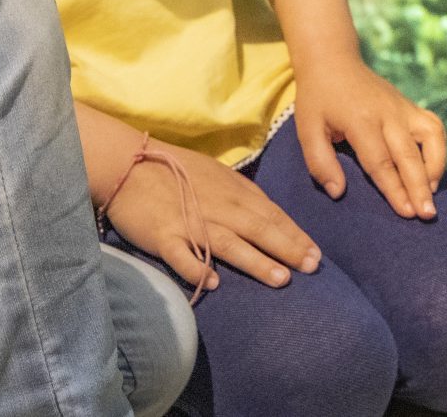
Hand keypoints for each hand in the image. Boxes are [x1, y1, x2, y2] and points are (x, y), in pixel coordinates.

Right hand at [99, 135, 321, 291]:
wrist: (130, 164)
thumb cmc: (176, 170)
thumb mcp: (218, 175)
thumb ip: (242, 196)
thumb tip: (268, 216)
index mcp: (233, 191)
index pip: (271, 214)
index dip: (295, 235)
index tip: (316, 254)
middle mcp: (218, 207)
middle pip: (258, 228)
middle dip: (288, 248)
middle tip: (312, 267)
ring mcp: (191, 221)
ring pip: (229, 243)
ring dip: (256, 260)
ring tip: (280, 279)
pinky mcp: (164, 235)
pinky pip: (181, 254)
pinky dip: (196, 267)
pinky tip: (212, 282)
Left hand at [295, 57, 446, 219]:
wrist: (332, 60)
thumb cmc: (318, 99)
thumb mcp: (307, 129)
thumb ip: (320, 162)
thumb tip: (338, 192)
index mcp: (360, 120)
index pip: (381, 161)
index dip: (394, 189)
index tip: (406, 213)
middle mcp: (387, 113)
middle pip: (409, 155)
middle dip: (420, 187)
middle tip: (428, 214)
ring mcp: (402, 107)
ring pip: (431, 136)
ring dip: (435, 166)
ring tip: (432, 193)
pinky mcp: (410, 106)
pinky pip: (433, 126)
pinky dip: (438, 149)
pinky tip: (432, 171)